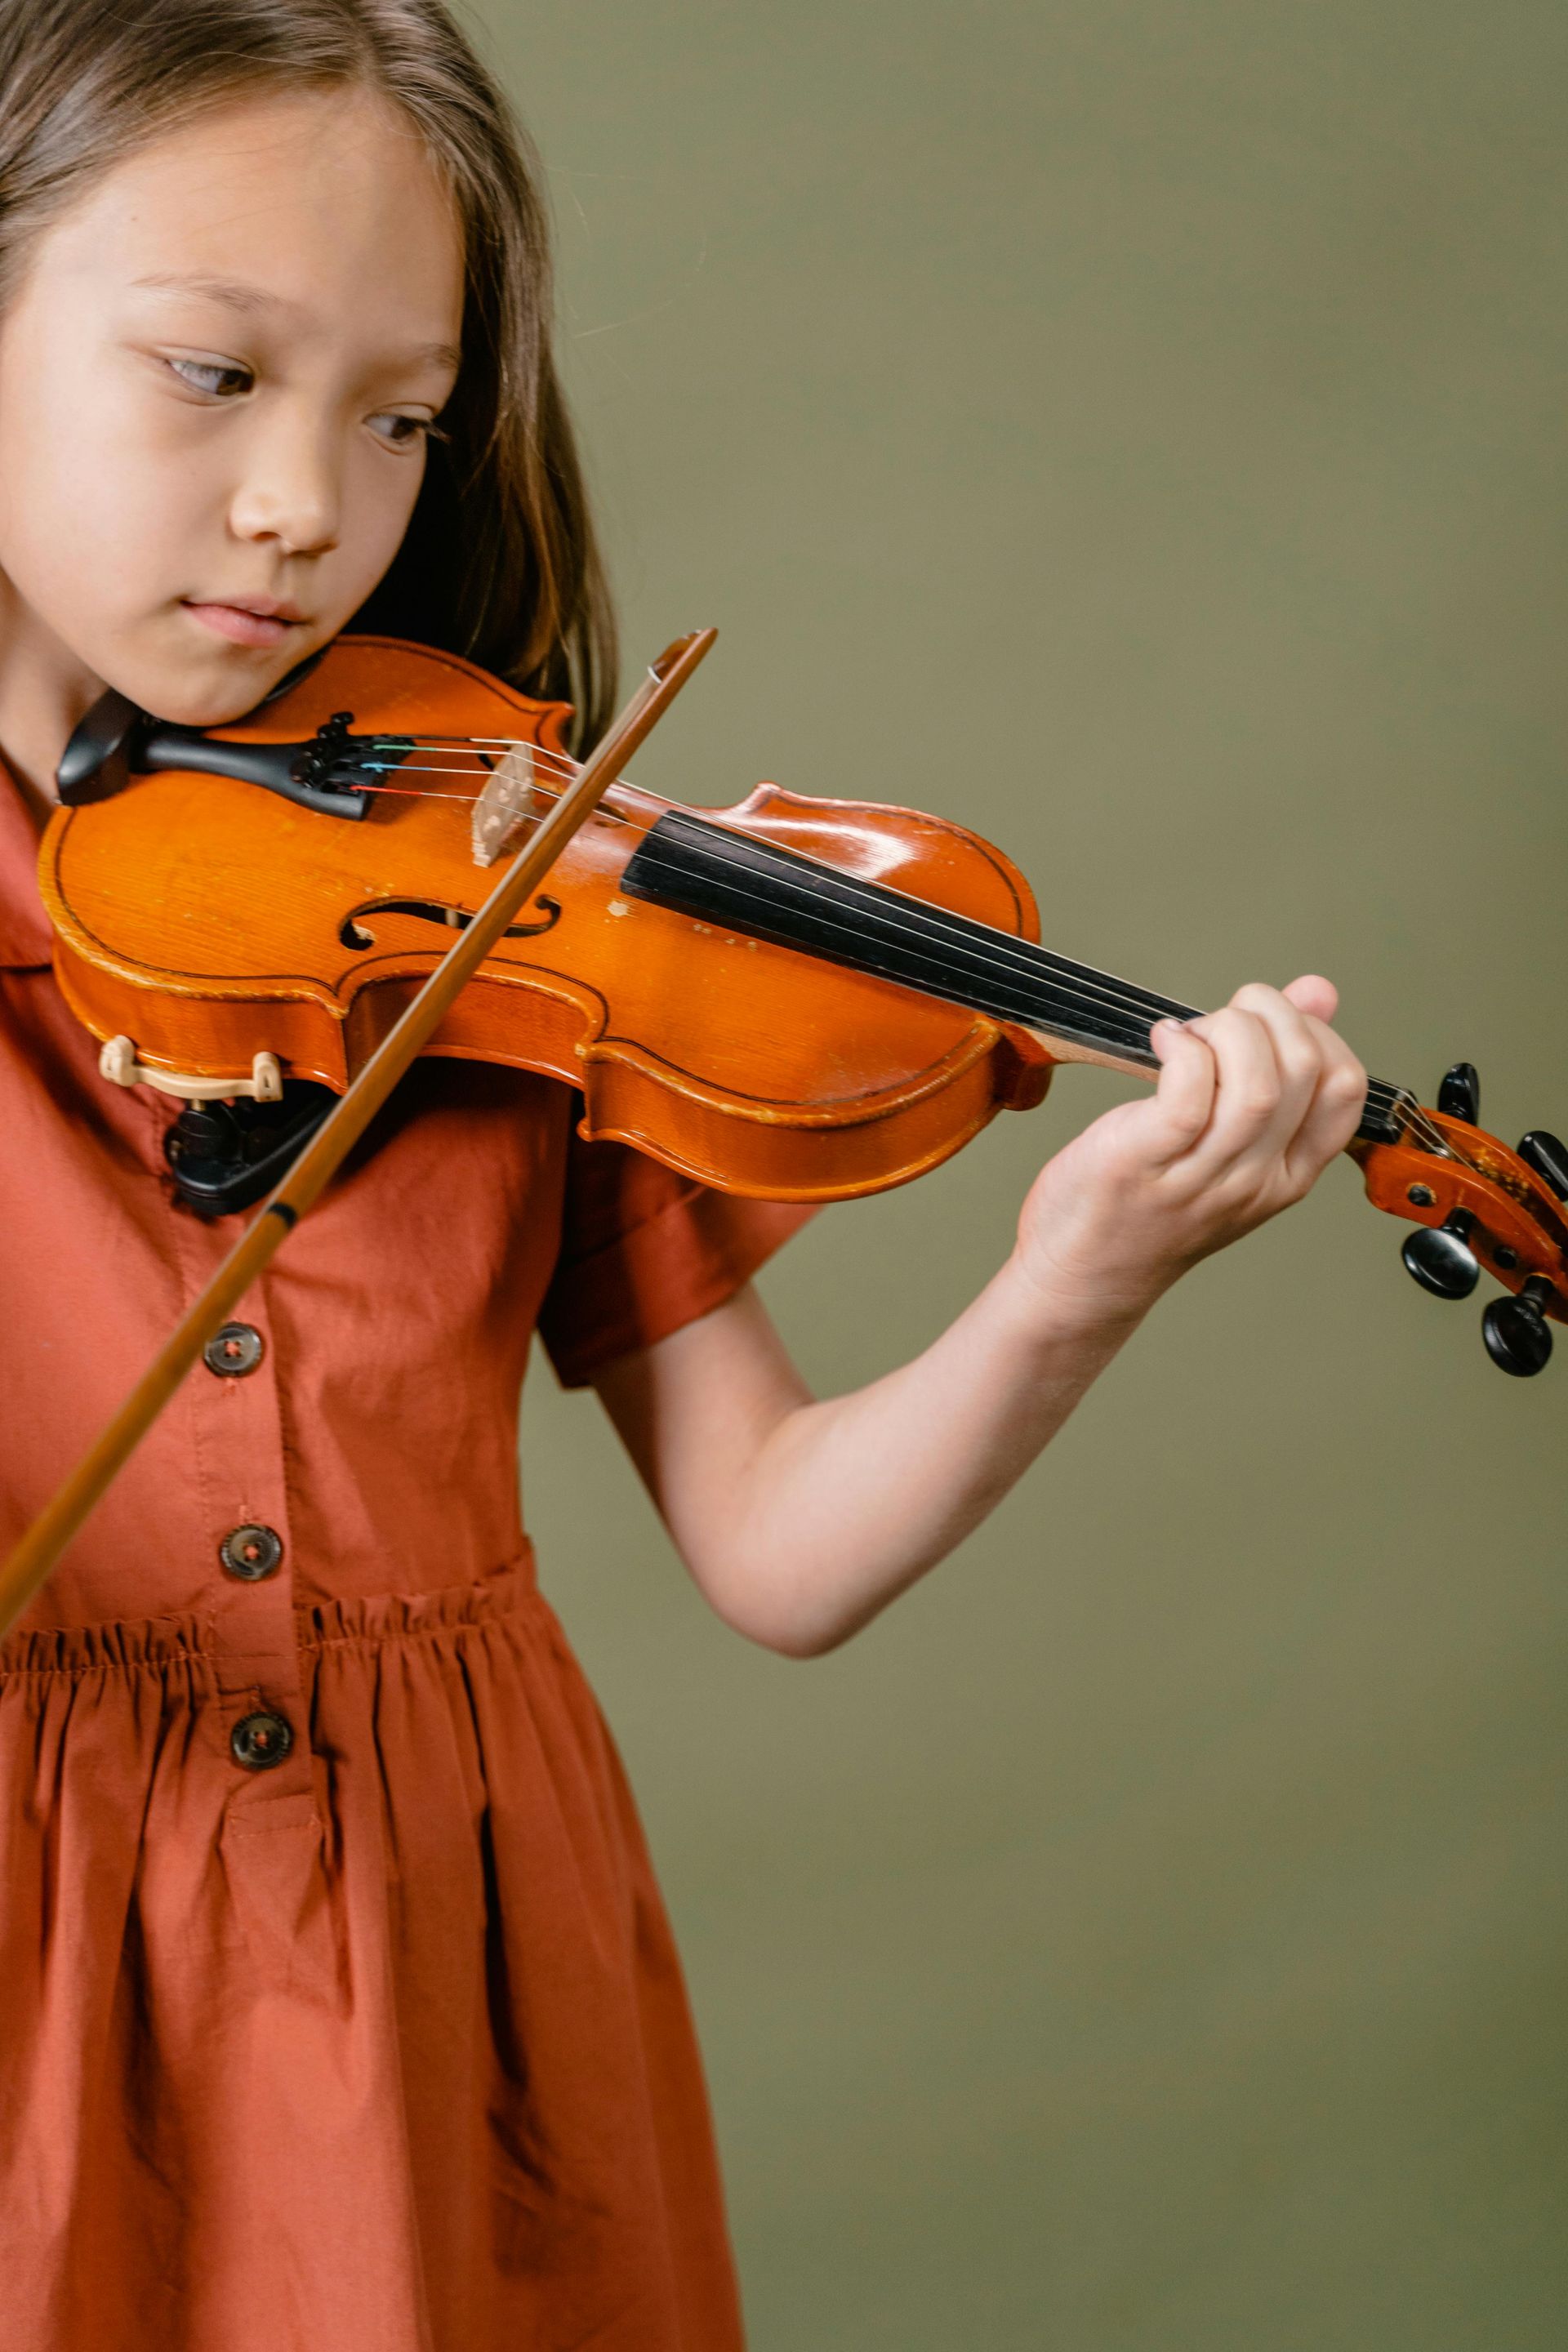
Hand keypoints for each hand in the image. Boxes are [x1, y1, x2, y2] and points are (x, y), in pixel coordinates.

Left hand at [1010, 976, 1367, 1327]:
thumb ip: (1275, 1071)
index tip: (1270, 1023)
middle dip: (1270, 1014)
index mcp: (1287, 1174)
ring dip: (1226, 1029)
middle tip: (1223, 1017)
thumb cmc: (1148, 1206)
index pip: (1345, 1088)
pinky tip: (1163, 1042)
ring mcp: (1203, 1175)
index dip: (1318, 1032)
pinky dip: (1181, 1047)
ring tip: (1191, 1033)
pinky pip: (1189, 1089)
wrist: (1085, 1275)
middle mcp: (1255, 1178)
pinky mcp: (1145, 1160)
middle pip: (1304, 1071)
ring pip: (1256, 1082)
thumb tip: (1318, 991)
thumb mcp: (1228, 1142)